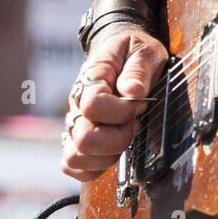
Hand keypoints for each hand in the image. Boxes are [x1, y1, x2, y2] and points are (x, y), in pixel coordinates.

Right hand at [60, 25, 168, 181]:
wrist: (124, 50)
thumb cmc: (134, 51)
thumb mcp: (145, 50)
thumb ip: (139, 70)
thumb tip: (132, 93)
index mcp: (91, 78)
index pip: (93, 105)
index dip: (119, 112)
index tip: (138, 106)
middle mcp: (77, 103)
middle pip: (82, 138)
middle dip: (116, 140)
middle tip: (133, 125)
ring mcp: (76, 121)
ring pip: (74, 156)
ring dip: (106, 156)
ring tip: (124, 138)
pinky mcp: (78, 137)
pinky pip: (72, 165)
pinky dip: (92, 168)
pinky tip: (112, 153)